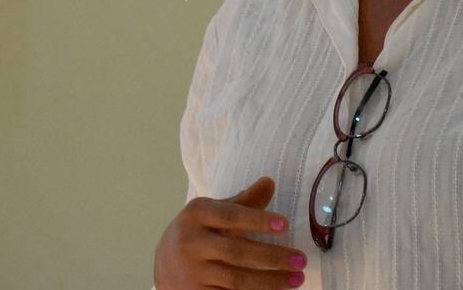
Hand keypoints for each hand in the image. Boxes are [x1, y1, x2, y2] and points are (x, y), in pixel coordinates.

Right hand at [154, 176, 306, 288]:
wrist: (162, 262)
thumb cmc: (198, 230)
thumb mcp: (213, 210)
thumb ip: (243, 200)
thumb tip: (269, 182)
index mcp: (197, 214)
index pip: (231, 216)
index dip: (258, 220)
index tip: (285, 224)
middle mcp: (191, 243)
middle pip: (236, 252)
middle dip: (271, 257)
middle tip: (300, 260)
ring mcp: (191, 273)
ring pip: (235, 280)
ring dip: (269, 282)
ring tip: (296, 279)